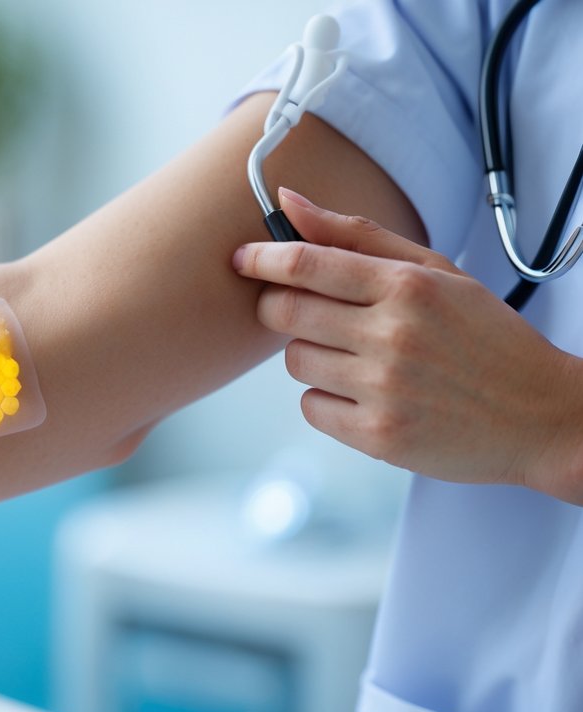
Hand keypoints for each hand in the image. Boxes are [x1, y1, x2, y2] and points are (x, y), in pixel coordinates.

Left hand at [231, 188, 582, 502]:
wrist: (540, 416)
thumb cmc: (483, 339)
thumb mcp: (435, 273)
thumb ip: (357, 236)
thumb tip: (288, 202)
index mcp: (407, 287)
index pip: (306, 264)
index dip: (262, 259)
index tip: (243, 259)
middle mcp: (393, 336)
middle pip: (286, 312)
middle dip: (277, 307)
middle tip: (298, 310)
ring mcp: (384, 390)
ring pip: (295, 360)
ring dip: (310, 355)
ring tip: (356, 357)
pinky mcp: (377, 437)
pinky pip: (310, 406)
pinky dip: (326, 398)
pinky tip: (365, 394)